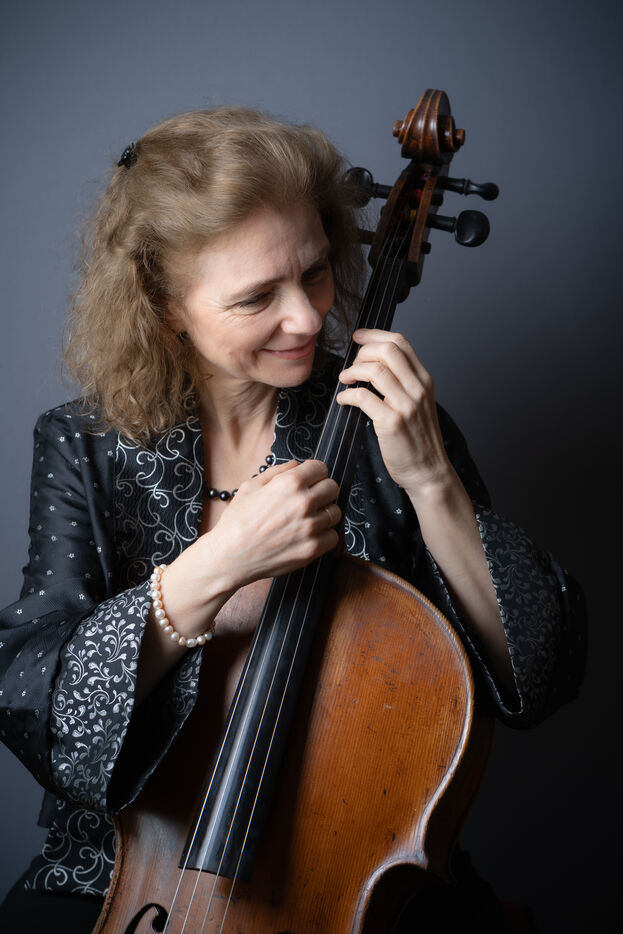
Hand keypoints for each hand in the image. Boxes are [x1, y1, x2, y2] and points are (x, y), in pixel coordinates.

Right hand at [199, 459, 340, 591]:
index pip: (321, 468)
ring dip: (324, 513)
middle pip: (332, 488)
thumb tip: (297, 464)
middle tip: (311, 498)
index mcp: (289, 483)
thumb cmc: (237, 521)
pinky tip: (309, 534)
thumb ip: (278, 471)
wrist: (230, 556)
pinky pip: (333, 536)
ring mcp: (310, 527)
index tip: (310, 479)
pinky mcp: (312, 549)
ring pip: (335, 512)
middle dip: (323, 490)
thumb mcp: (251, 486)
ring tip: (308, 518)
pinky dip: (324, 535)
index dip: (314, 473)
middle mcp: (303, 503)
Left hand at [336, 329, 451, 499]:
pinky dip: (348, 395)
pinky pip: (363, 397)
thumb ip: (403, 382)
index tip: (358, 337)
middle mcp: (418, 388)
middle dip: (362, 352)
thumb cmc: (418, 439)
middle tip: (352, 365)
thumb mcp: (418, 403)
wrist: (428, 471)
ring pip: (375, 370)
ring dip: (353, 372)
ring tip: (345, 380)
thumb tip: (374, 364)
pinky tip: (344, 400)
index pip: (400, 342)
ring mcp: (406, 405)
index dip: (375, 335)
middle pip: (387, 350)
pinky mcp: (392, 422)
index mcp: (424, 380)